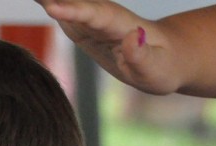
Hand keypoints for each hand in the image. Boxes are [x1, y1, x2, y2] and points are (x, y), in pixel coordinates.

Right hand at [35, 0, 183, 93]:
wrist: (167, 57)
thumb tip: (132, 37)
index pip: (94, 15)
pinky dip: (48, 2)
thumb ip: (141, 56)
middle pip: (74, 1)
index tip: (51, 7)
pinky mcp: (82, 27)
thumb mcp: (155, 69)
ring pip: (66, 2)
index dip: (73, 11)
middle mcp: (102, 17)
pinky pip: (61, 11)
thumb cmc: (162, 66)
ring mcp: (91, 21)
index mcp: (119, 25)